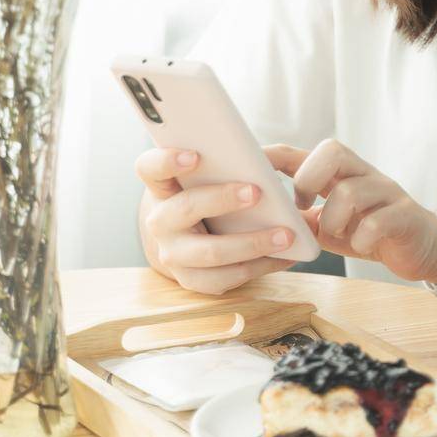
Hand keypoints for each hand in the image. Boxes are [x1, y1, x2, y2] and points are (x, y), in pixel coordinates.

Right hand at [134, 147, 296, 295]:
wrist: (188, 240)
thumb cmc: (206, 197)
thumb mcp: (207, 178)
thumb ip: (227, 165)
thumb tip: (267, 162)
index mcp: (161, 188)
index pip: (150, 168)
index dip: (167, 161)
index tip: (196, 155)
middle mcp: (160, 222)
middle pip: (185, 208)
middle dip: (223, 199)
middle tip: (256, 192)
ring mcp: (173, 255)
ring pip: (211, 252)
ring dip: (253, 243)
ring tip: (286, 234)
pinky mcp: (191, 280)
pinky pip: (226, 278)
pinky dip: (260, 267)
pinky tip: (284, 257)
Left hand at [265, 139, 436, 283]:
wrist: (423, 250)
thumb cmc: (371, 234)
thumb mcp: (332, 227)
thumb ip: (305, 221)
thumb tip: (266, 226)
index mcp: (341, 175)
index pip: (303, 153)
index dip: (274, 156)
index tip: (249, 164)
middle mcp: (364, 175)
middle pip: (333, 150)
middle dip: (308, 177)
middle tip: (304, 206)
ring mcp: (386, 192)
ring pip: (351, 190)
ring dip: (333, 218)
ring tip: (334, 234)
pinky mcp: (406, 216)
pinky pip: (378, 221)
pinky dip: (361, 238)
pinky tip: (361, 246)